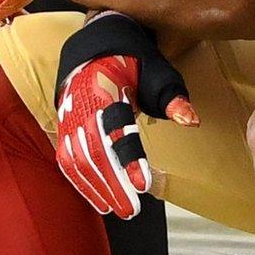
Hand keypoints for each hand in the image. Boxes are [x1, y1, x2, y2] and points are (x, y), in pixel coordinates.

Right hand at [53, 13, 198, 218]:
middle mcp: (81, 103)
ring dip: (96, 187)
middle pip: (94, 149)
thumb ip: (172, 97)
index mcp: (105, 86)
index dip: (128, 158)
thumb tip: (191, 120)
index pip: (116, 129)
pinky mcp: (63, 127)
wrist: (96, 46)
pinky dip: (81, 182)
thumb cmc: (133, 60)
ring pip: (77, 158)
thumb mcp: (157, 70)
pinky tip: (99, 199)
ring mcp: (68, 116)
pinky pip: (67, 159)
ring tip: (119, 209)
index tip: (144, 184)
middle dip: (112, 182)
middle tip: (131, 209)